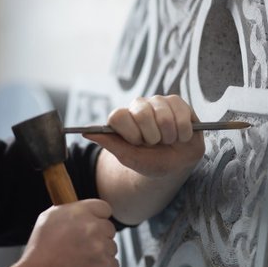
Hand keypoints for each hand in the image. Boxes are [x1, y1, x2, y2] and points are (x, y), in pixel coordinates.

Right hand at [0, 199, 117, 266]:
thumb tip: (79, 208)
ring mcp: (100, 246)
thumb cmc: (41, 247)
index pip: (104, 208)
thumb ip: (69, 209)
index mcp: (80, 211)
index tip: (93, 223)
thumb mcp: (49, 217)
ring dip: (101, 251)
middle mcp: (93, 226)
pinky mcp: (105, 265)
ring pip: (111, 246)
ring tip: (82, 257)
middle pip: (109, 228)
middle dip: (100, 235)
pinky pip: (112, 263)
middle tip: (84, 244)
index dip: (98, 217)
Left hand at [85, 95, 204, 177]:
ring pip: (164, 117)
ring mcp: (158, 102)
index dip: (130, 133)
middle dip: (151, 137)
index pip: (118, 116)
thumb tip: (85, 132)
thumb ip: (110, 143)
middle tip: (154, 143)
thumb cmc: (150, 161)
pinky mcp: (177, 102)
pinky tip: (180, 135)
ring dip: (168, 136)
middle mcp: (138, 106)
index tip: (137, 144)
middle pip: (142, 114)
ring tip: (167, 140)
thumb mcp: (129, 157)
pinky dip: (182, 132)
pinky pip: (181, 115)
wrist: (176, 165)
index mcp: (123, 118)